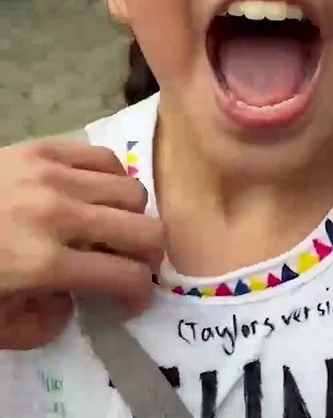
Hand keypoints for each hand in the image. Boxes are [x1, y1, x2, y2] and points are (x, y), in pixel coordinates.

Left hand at [0, 139, 163, 348]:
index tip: (130, 302)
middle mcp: (58, 215)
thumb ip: (43, 323)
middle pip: (145, 231)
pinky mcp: (42, 150)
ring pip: (132, 193)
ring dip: (130, 218)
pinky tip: (94, 196)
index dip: (138, 296)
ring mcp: (51, 177)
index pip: (125, 278)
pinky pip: (105, 159)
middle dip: (148, 257)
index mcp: (43, 263)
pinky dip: (111, 180)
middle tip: (133, 266)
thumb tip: (76, 301)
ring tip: (111, 229)